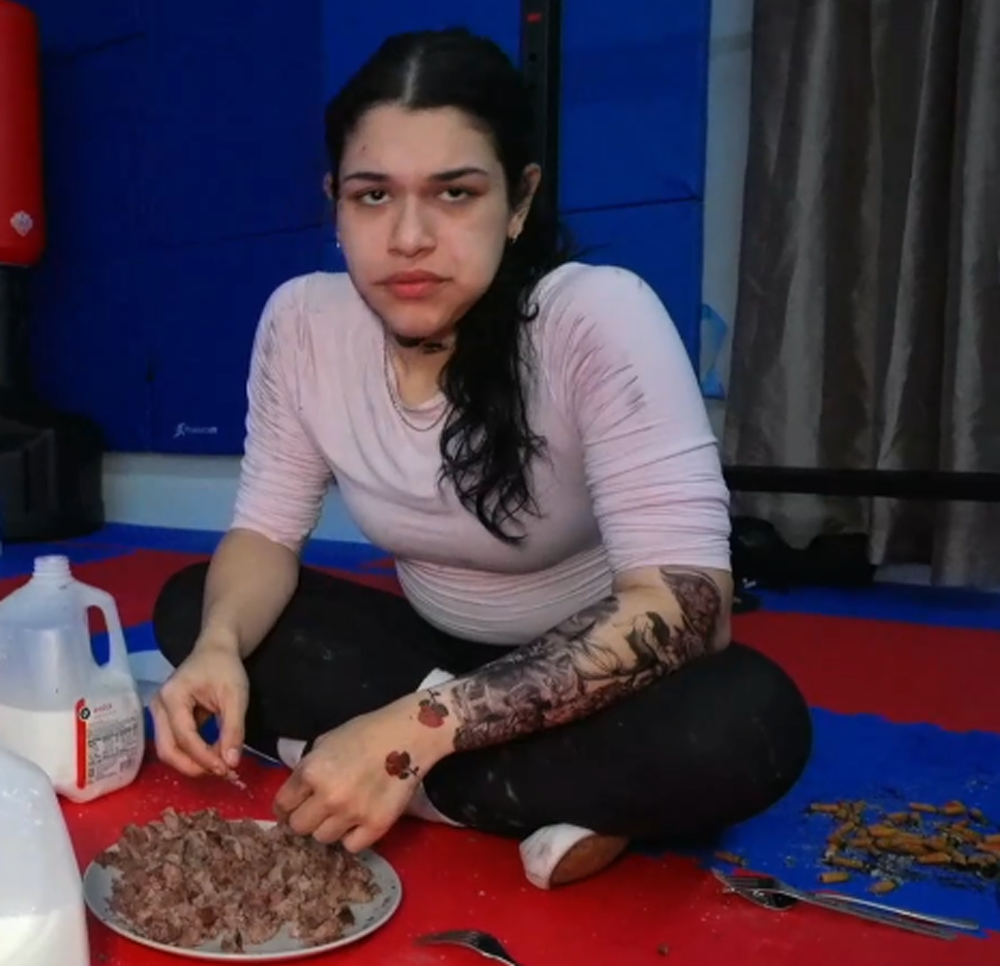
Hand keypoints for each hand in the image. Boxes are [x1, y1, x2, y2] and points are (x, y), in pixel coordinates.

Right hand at [149, 635, 248, 778]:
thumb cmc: (225, 668)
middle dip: (194, 766)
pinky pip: (175, 743)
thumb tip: (232, 763)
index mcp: (172, 696)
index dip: (204, 757)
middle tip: (222, 772)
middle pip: (167, 749)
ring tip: (220, 765)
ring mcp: (158, 714)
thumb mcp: (236, 696)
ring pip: (168, 750)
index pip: (184, 736)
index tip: (226, 768)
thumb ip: (234, 729)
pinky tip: (213, 756)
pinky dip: (193, 754)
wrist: (216, 650)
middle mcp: (158, 707)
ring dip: (193, 763)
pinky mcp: (166, 719)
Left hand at [272, 700, 444, 852]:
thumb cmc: (365, 732)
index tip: (292, 808)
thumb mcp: (325, 742)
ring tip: (343, 811)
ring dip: (329, 826)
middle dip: (305, 817)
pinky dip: (353, 835)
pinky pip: (351, 845)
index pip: (282, 805)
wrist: (407, 735)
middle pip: (299, 827)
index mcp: (311, 771)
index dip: (285, 807)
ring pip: (323, 838)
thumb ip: (308, 769)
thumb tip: (296, 794)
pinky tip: (359, 819)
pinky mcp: (376, 825)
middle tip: (318, 809)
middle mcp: (328, 796)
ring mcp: (352, 813)